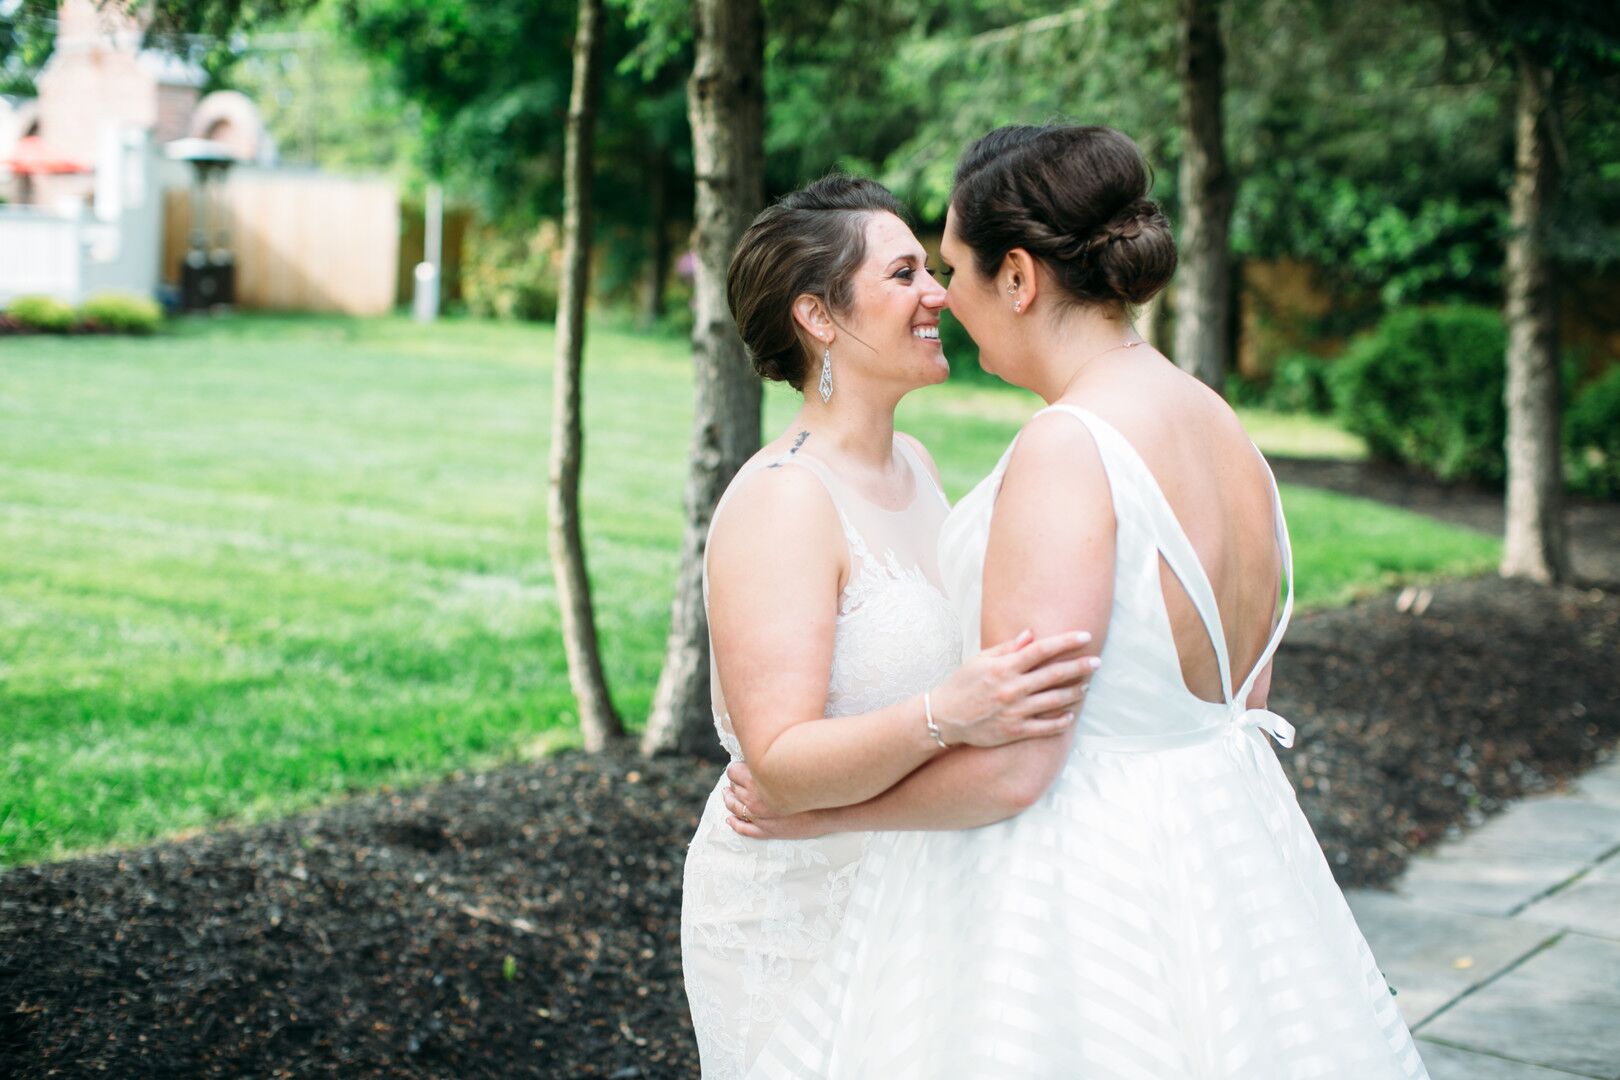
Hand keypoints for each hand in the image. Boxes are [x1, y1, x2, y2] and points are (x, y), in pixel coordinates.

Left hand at [723, 762, 831, 840]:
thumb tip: (763, 748)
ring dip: (729, 800)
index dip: (734, 769)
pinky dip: (734, 823)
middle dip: (733, 783)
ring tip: (726, 795)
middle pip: (734, 788)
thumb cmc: (813, 781)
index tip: (737, 767)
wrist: (830, 807)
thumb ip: (773, 757)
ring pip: (735, 807)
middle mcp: (754, 798)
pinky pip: (744, 829)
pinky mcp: (767, 831)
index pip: (733, 771)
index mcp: (757, 779)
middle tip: (734, 779)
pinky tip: (729, 819)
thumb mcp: (790, 762)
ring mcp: (759, 817)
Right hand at [929, 628, 1098, 747]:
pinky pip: (1045, 727)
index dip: (1066, 641)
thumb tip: (1032, 635)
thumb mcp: (980, 660)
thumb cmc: (961, 684)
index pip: (1042, 650)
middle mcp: (1012, 688)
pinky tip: (1071, 715)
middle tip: (1097, 662)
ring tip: (1086, 686)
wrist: (943, 717)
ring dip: (1074, 692)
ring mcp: (1015, 711)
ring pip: (1054, 700)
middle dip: (1080, 666)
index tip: (1085, 635)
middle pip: (1054, 674)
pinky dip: (1061, 721)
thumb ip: (1007, 648)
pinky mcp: (1014, 731)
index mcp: (1004, 667)